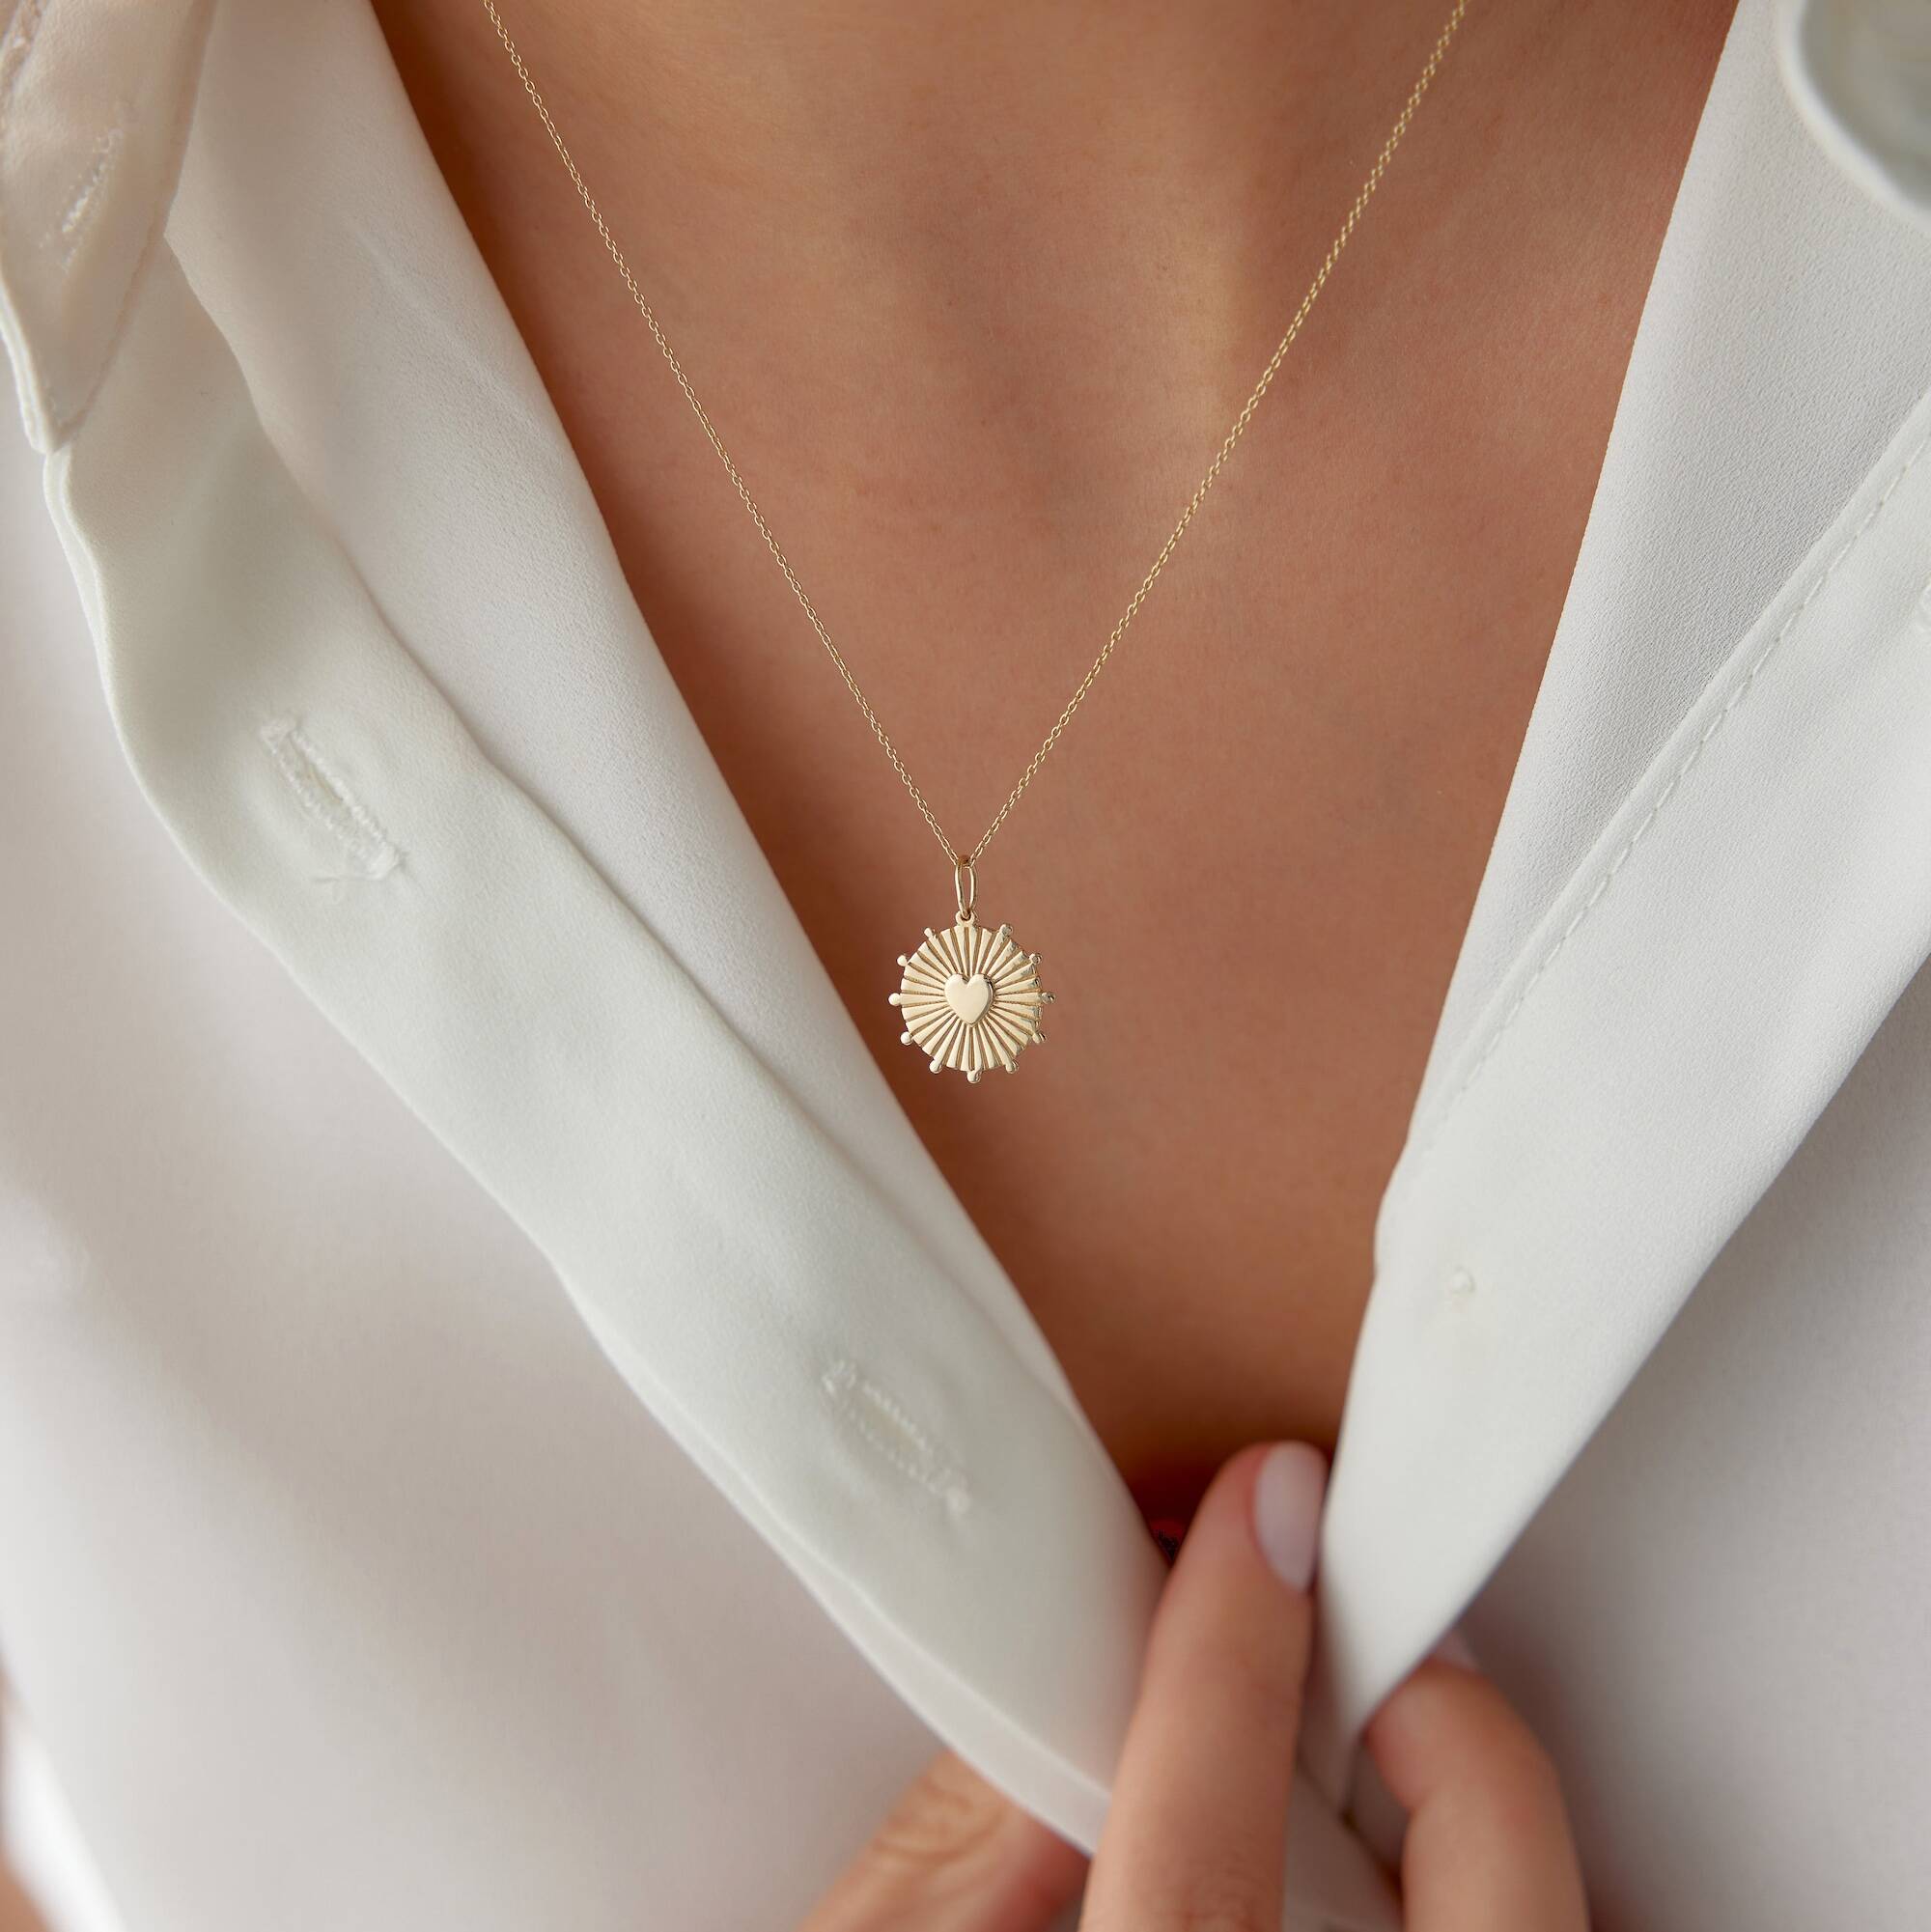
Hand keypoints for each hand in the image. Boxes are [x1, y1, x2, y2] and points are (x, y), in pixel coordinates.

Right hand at [799, 1442, 1588, 1930]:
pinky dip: (1488, 1911)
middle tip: (1386, 1649)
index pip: (1203, 1878)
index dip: (1232, 1664)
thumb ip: (955, 1869)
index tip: (1263, 1517)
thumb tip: (1076, 1687)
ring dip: (1487, 1838)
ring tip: (1394, 1759)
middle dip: (1463, 1753)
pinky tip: (1397, 1878)